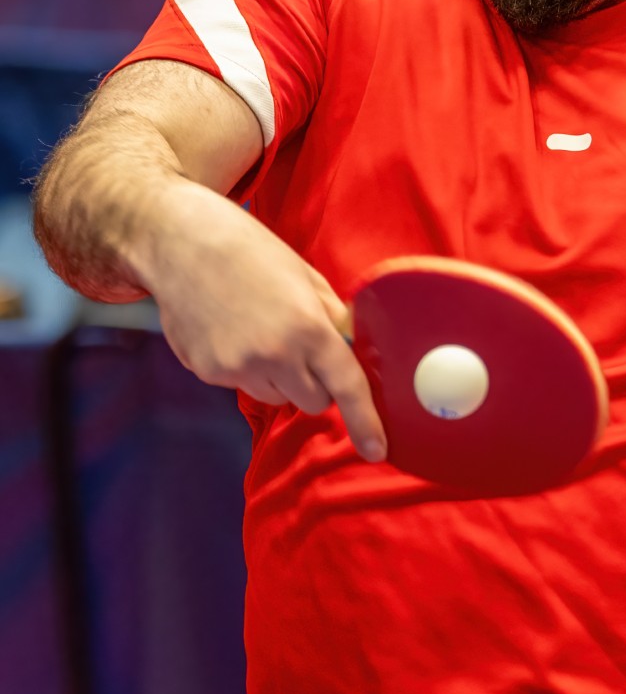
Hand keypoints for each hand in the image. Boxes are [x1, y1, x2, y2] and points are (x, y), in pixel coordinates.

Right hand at [135, 180, 386, 461]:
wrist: (179, 242)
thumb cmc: (249, 250)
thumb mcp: (305, 276)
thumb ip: (334, 317)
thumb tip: (353, 347)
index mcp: (308, 328)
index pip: (347, 387)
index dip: (365, 423)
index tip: (377, 450)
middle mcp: (274, 356)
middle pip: (313, 402)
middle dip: (316, 384)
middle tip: (302, 347)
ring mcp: (236, 369)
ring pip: (277, 397)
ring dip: (280, 377)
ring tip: (260, 330)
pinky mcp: (208, 373)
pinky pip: (242, 385)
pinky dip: (246, 368)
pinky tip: (232, 330)